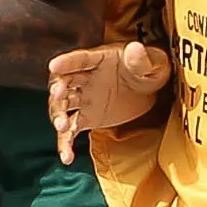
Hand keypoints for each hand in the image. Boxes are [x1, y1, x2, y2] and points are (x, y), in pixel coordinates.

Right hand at [48, 42, 170, 164]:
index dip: (66, 62)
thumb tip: (136, 48)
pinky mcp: (87, 118)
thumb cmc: (148, 69)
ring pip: (64, 107)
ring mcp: (83, 98)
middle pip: (65, 82)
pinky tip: (66, 158)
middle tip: (58, 95)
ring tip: (62, 127)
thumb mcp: (152, 63)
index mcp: (98, 59)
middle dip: (59, 88)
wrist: (148, 90)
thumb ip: (142, 59)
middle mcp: (85, 77)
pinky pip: (72, 131)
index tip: (53, 66)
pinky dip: (66, 143)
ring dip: (59, 115)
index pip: (80, 59)